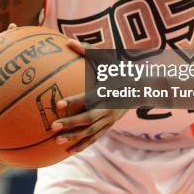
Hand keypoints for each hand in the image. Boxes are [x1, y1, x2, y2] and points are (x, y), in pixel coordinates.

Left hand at [52, 39, 126, 154]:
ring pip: (91, 131)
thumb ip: (86, 51)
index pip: (89, 96)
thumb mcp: (105, 58)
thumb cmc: (118, 70)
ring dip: (74, 137)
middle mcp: (109, 107)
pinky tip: (68, 151)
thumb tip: (67, 42)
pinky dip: (83, 145)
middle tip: (53, 126)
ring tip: (57, 141)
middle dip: (71, 123)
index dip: (75, 101)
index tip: (59, 103)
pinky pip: (95, 137)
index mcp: (106, 91)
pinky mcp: (109, 126)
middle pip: (89, 118)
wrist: (140, 88)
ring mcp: (110, 119)